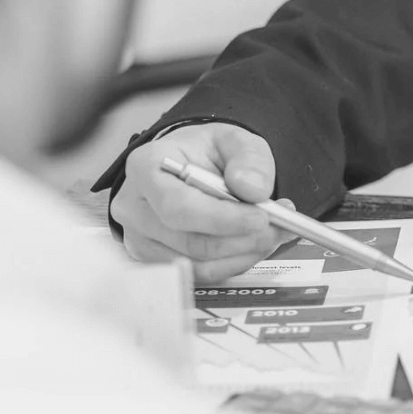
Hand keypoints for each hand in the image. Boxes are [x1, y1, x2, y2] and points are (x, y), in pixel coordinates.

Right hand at [111, 122, 292, 282]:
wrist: (188, 165)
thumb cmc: (203, 152)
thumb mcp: (232, 139)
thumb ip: (247, 158)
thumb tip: (252, 188)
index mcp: (145, 167)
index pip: (178, 206)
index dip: (222, 219)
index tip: (260, 218)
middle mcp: (134, 207)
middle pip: (188, 240)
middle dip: (242, 238)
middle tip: (278, 227)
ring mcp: (140, 238)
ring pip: (196, 263)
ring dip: (243, 253)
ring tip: (272, 233)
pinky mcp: (155, 260)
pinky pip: (198, 274)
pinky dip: (233, 263)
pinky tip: (252, 244)